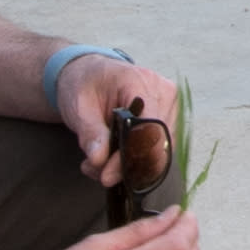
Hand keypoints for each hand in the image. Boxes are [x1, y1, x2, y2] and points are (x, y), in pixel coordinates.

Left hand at [51, 50, 176, 189]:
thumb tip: (100, 160)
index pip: (148, 128)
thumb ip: (90, 133)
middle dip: (125, 167)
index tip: (106, 175)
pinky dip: (135, 162)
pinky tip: (110, 161)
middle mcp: (164, 94)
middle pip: (156, 145)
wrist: (90, 74)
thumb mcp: (79, 107)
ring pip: (159, 153)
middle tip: (96, 172)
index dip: (131, 156)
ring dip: (129, 168)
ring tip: (98, 165)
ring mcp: (170, 108)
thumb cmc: (84, 84)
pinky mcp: (169, 121)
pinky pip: (157, 151)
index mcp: (141, 83)